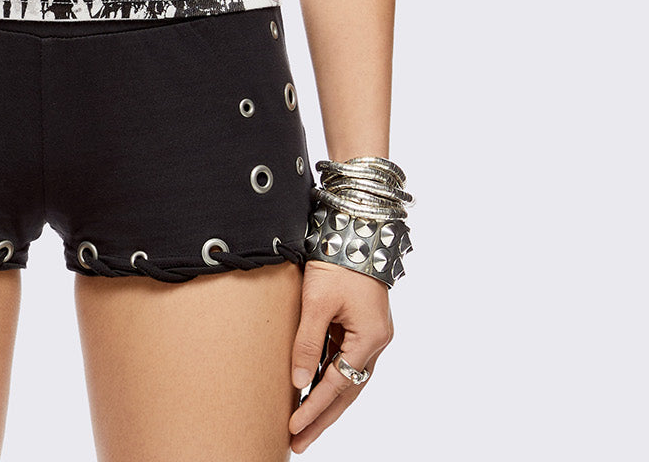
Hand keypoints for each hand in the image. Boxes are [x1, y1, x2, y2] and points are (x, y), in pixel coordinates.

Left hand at [288, 260, 392, 452]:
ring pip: (348, 379)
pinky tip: (312, 391)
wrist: (355, 229)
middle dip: (322, 418)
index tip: (293, 429)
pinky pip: (345, 361)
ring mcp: (370, 335)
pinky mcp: (361, 327)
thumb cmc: (338, 261)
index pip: (338, 384)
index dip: (314, 409)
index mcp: (370, 338)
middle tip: (298, 443)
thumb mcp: (317, 301)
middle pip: (347, 390)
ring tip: (303, 427)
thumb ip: (308, 342)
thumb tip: (299, 382)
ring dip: (326, 403)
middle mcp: (375, 342)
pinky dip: (330, 379)